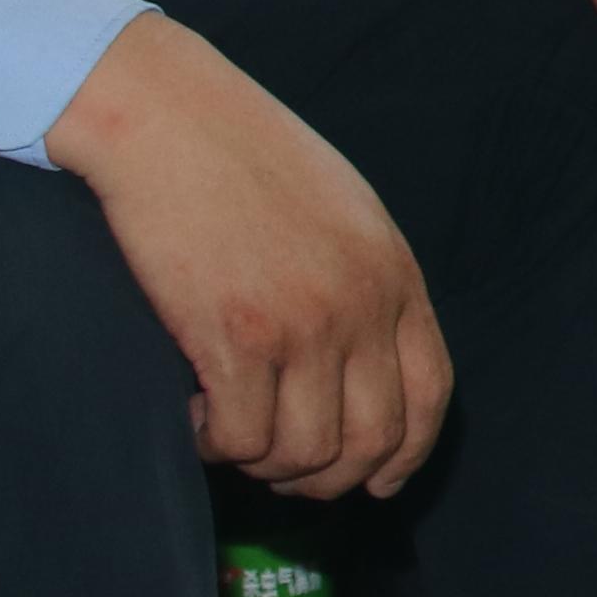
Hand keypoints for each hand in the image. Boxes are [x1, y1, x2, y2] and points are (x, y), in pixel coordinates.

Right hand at [46, 14, 451, 496]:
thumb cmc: (239, 156)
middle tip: (278, 471)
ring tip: (226, 432)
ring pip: (303, 452)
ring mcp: (304, 323)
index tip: (375, 482)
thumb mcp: (340, 211)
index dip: (406, 455)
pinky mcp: (236, 336)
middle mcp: (363, 305)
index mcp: (396, 273)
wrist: (165, 114)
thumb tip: (358, 364)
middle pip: (371, 441)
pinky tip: (192, 413)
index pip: (431, 395)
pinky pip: (240, 437)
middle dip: (325, 478)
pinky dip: (215, 444)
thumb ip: (363, 281)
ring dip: (261, 462)